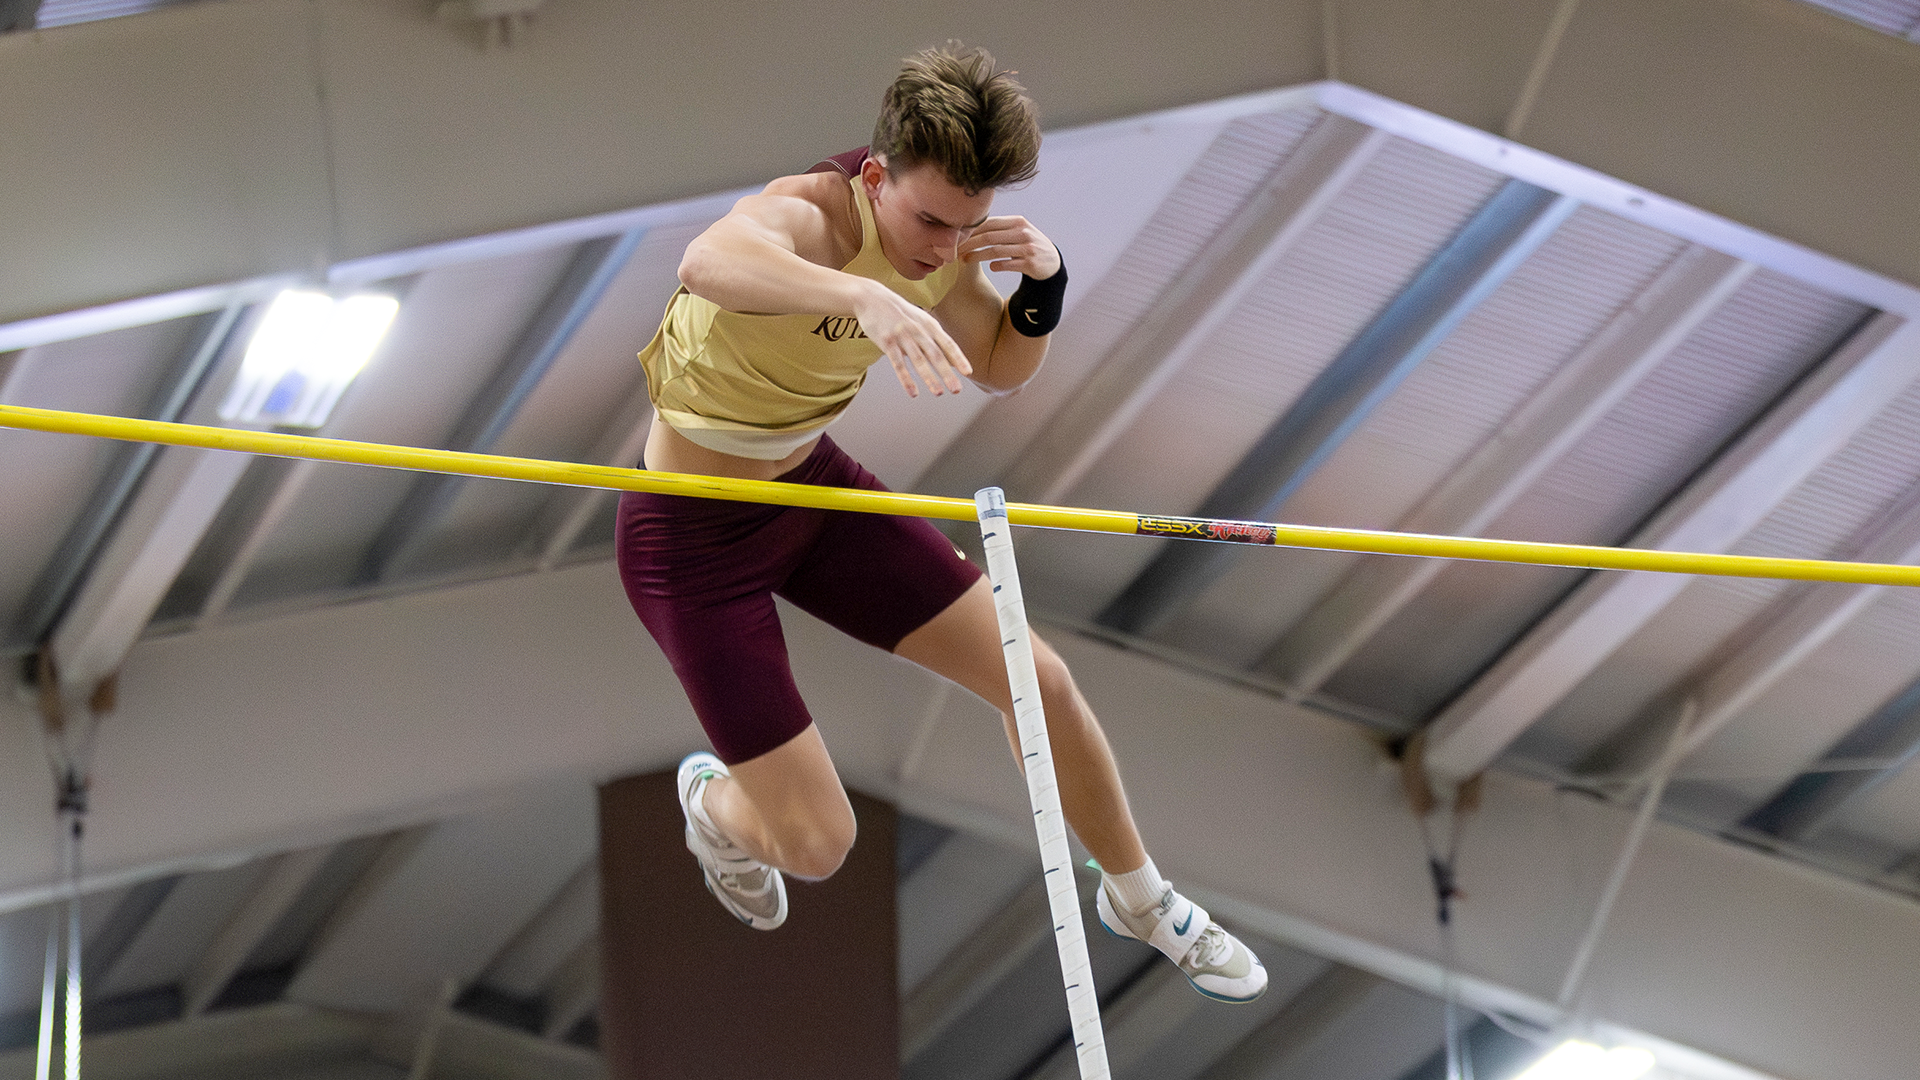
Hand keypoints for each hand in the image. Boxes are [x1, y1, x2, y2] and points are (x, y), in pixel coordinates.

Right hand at [851, 280, 972, 397]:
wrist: (871, 298)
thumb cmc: (898, 312)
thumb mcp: (919, 319)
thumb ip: (933, 338)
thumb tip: (949, 359)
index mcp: (929, 324)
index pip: (948, 343)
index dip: (959, 358)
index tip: (968, 372)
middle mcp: (918, 330)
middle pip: (936, 354)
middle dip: (947, 373)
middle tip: (957, 390)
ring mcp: (902, 335)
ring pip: (918, 360)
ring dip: (929, 378)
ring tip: (939, 393)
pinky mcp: (887, 342)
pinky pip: (898, 364)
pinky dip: (906, 379)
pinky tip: (913, 393)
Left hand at [960, 216, 1060, 279]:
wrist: (1052, 262)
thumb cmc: (1028, 245)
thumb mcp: (1018, 231)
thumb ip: (999, 228)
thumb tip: (969, 227)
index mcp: (1017, 222)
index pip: (989, 223)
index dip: (971, 230)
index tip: (957, 237)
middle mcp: (1023, 233)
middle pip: (989, 237)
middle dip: (969, 244)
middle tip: (955, 250)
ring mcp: (1027, 248)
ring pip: (995, 251)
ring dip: (977, 256)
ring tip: (965, 259)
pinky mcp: (1030, 263)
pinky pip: (1008, 264)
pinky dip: (996, 266)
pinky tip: (990, 267)